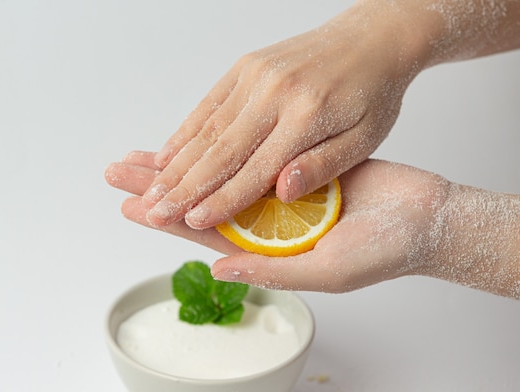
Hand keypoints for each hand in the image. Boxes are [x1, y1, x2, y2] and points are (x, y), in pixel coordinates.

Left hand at [106, 152, 450, 292]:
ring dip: (185, 164)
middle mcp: (264, 221)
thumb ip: (271, 269)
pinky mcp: (294, 165)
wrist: (423, 216)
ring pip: (219, 175)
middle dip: (160, 188)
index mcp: (265, 247)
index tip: (132, 206)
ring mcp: (277, 192)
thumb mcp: (325, 270)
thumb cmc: (382, 251)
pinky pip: (250, 154)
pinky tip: (201, 140)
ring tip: (146, 154)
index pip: (204, 234)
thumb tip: (218, 269)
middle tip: (120, 172)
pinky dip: (225, 147)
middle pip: (201, 202)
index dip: (167, 220)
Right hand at [141, 3, 423, 230]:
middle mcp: (273, 94)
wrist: (372, 38)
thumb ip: (322, 167)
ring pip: (206, 130)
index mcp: (305, 118)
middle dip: (184, 188)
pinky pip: (208, 105)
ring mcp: (255, 77)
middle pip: (220, 152)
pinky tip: (166, 155)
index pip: (254, 171)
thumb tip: (281, 193)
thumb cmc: (372, 93)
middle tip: (154, 213)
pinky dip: (184, 132)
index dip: (221, 201)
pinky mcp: (246, 68)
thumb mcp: (365, 139)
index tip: (193, 222)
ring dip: (175, 164)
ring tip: (151, 191)